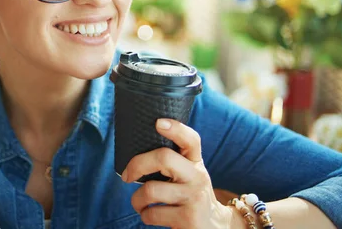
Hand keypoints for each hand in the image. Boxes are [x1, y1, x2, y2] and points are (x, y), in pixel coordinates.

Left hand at [121, 119, 236, 228]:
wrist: (214, 227)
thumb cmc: (189, 194)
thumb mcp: (188, 174)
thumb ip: (171, 160)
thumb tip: (135, 148)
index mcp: (195, 162)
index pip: (191, 140)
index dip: (176, 128)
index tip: (158, 122)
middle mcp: (197, 177)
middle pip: (163, 158)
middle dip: (138, 164)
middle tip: (127, 175)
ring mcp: (193, 198)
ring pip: (151, 190)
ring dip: (136, 199)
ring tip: (139, 203)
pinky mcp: (188, 219)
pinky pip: (152, 214)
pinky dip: (144, 216)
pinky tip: (150, 215)